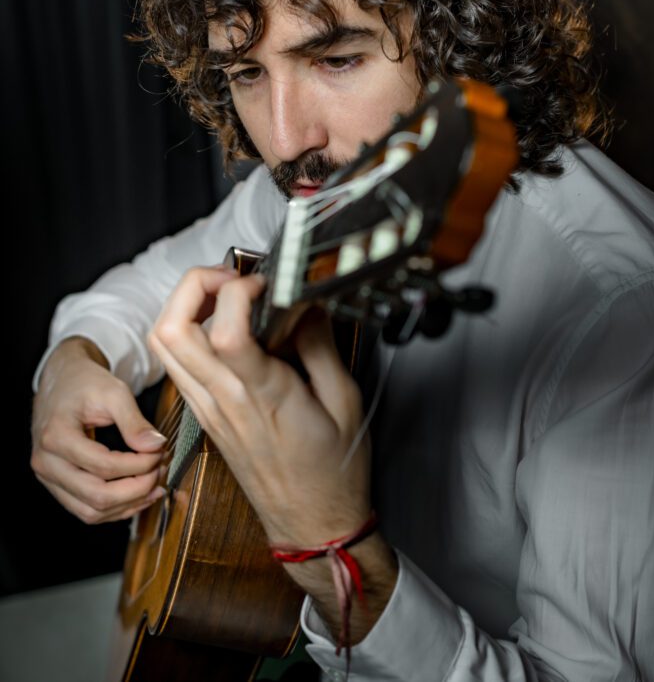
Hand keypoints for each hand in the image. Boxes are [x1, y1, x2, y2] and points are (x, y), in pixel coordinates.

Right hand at [31, 337, 166, 523]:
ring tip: (155, 485)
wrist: (61, 382)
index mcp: (56, 437)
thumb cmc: (86, 384)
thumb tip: (156, 446)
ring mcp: (48, 478)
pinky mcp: (57, 485)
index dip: (139, 465)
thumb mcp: (114, 392)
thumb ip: (135, 422)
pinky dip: (116, 508)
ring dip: (128, 504)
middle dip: (137, 489)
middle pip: (97, 496)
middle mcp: (46, 463)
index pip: (104, 466)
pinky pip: (86, 510)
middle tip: (161, 470)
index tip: (160, 452)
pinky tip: (140, 495)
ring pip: (91, 512)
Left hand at [148, 266, 397, 641]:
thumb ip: (320, 346)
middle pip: (171, 329)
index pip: (225, 331)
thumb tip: (306, 306)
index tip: (267, 283)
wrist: (310, 522)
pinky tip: (225, 327)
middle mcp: (224, 400)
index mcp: (263, 396)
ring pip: (163, 344)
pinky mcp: (204, 415)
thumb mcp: (345, 402)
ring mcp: (207, 409)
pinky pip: (176, 363)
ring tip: (226, 295)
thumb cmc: (332, 471)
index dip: (240, 291)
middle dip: (195, 283)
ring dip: (185, 306)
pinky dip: (188, 331)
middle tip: (234, 277)